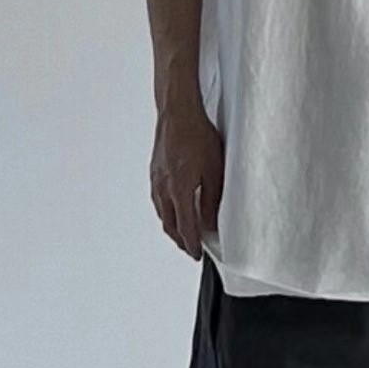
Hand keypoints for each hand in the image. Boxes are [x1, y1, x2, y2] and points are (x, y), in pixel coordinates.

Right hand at [149, 105, 223, 259]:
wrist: (177, 112)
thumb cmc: (198, 135)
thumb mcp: (214, 170)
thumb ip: (212, 200)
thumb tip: (210, 223)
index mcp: (179, 190)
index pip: (186, 228)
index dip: (191, 245)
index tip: (197, 255)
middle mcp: (164, 188)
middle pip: (170, 225)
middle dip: (180, 240)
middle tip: (190, 249)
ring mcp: (156, 180)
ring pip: (161, 213)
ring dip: (172, 227)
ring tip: (183, 234)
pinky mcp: (154, 172)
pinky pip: (158, 200)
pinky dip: (165, 212)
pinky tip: (173, 210)